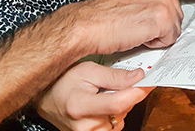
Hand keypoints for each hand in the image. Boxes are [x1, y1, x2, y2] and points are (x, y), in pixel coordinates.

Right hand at [36, 62, 153, 130]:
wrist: (46, 99)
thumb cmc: (63, 82)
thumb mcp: (87, 70)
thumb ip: (113, 75)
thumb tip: (138, 77)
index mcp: (80, 106)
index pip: (117, 103)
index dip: (136, 92)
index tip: (148, 82)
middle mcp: (85, 126)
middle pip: (122, 112)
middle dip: (128, 95)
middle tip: (121, 81)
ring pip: (121, 119)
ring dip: (121, 105)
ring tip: (104, 93)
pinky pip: (115, 126)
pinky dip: (115, 114)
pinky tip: (104, 104)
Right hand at [64, 0, 194, 53]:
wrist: (88, 24)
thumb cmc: (103, 15)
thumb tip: (164, 15)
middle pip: (178, 15)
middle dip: (163, 27)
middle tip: (137, 26)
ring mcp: (163, 0)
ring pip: (174, 29)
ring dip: (158, 36)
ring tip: (135, 30)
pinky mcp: (163, 18)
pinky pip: (169, 39)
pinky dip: (155, 43)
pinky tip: (138, 36)